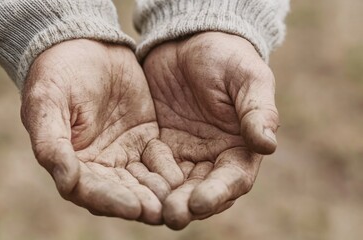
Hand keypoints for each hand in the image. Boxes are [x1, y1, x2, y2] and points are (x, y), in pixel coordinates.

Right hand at [21, 39, 182, 224]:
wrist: (84, 45)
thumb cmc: (57, 73)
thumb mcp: (47, 102)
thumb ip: (51, 142)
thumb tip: (66, 181)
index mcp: (70, 161)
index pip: (89, 190)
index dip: (111, 200)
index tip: (134, 207)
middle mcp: (97, 164)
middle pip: (120, 191)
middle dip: (141, 202)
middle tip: (163, 212)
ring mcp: (123, 153)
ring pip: (142, 180)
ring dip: (158, 192)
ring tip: (178, 201)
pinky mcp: (144, 138)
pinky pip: (158, 158)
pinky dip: (169, 169)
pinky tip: (184, 177)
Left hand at [143, 32, 279, 228]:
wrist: (189, 42)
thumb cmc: (226, 57)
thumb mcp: (247, 78)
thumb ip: (257, 110)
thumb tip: (268, 145)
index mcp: (239, 146)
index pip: (233, 178)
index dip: (218, 192)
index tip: (200, 202)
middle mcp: (212, 158)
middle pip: (202, 190)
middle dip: (187, 204)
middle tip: (171, 216)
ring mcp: (183, 153)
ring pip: (175, 185)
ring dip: (164, 199)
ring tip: (150, 210)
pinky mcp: (158, 145)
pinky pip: (149, 167)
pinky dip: (143, 179)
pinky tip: (130, 186)